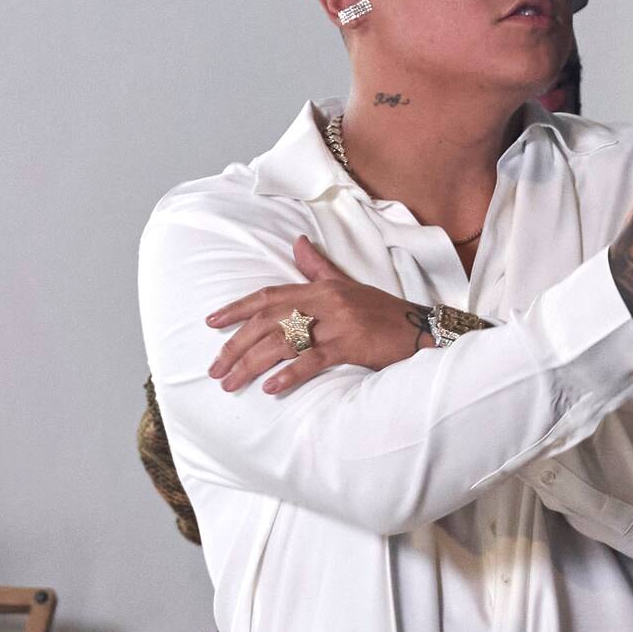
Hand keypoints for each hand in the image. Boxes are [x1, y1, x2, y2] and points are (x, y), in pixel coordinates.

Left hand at [205, 236, 435, 393]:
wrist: (421, 329)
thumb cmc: (382, 312)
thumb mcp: (348, 286)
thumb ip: (318, 268)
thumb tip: (297, 243)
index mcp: (321, 288)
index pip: (269, 295)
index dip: (237, 308)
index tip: (211, 323)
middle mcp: (325, 301)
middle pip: (268, 320)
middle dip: (236, 345)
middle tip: (215, 369)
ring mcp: (338, 323)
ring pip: (283, 341)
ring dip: (252, 364)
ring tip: (231, 384)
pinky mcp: (351, 344)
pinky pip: (313, 360)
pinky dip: (290, 374)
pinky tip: (271, 388)